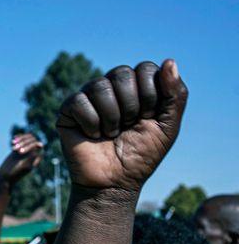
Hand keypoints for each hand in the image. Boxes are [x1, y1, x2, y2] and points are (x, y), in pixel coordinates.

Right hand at [0, 133, 43, 183]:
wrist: (5, 177)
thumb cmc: (14, 173)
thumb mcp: (24, 165)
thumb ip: (32, 155)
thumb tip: (40, 144)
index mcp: (36, 158)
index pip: (38, 145)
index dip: (30, 146)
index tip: (20, 152)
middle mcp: (32, 154)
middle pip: (33, 141)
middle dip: (23, 143)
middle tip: (13, 150)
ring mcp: (25, 151)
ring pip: (27, 139)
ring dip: (20, 139)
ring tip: (13, 144)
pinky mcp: (18, 150)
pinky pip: (21, 140)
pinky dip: (18, 138)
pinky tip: (12, 141)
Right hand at [56, 60, 186, 193]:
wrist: (114, 182)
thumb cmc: (141, 156)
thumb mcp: (167, 126)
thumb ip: (175, 95)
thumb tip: (169, 61)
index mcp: (136, 89)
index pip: (145, 68)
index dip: (150, 93)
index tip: (148, 116)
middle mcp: (112, 89)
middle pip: (121, 72)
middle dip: (130, 104)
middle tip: (128, 125)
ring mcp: (89, 98)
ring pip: (99, 85)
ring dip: (111, 116)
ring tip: (110, 133)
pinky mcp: (68, 110)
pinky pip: (79, 101)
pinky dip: (90, 123)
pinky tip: (92, 135)